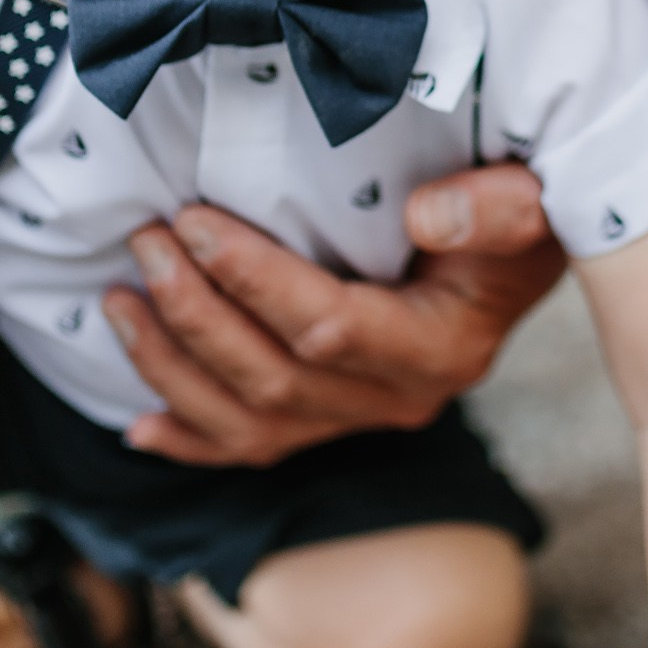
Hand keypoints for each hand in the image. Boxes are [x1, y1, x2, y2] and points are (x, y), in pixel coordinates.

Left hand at [105, 162, 566, 465]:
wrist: (525, 260)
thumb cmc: (517, 214)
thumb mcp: (530, 197)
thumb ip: (495, 207)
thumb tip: (424, 217)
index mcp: (442, 347)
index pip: (328, 325)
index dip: (252, 279)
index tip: (194, 221)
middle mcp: (400, 399)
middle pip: (274, 379)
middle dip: (195, 312)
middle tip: (147, 241)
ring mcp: (362, 420)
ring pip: (249, 422)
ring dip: (172, 367)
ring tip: (117, 299)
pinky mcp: (333, 423)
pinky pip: (251, 450)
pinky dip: (189, 440)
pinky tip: (137, 424)